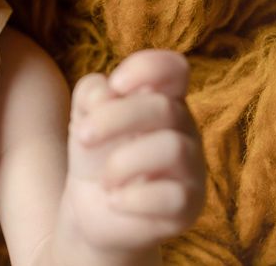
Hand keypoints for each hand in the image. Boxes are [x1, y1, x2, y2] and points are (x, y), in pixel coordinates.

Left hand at [61, 50, 205, 255]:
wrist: (91, 206)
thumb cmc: (96, 151)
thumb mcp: (84, 115)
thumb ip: (91, 93)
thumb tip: (107, 94)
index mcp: (162, 98)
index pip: (175, 68)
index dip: (147, 68)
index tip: (116, 83)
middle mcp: (184, 129)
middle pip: (164, 107)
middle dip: (114, 118)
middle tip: (83, 136)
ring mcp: (191, 168)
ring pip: (172, 148)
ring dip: (123, 161)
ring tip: (105, 179)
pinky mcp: (189, 206)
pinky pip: (172, 196)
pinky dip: (132, 198)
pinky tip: (114, 200)